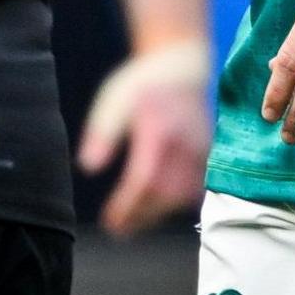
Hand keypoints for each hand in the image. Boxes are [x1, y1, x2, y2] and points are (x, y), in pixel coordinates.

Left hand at [80, 39, 212, 235]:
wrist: (182, 65)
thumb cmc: (142, 83)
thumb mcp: (113, 100)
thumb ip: (102, 133)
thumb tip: (88, 167)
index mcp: (158, 130)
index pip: (145, 179)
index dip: (128, 206)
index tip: (110, 221)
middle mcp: (184, 144)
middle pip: (166, 195)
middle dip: (141, 217)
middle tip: (118, 229)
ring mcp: (199, 150)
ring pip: (184, 196)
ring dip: (158, 213)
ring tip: (133, 222)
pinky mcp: (206, 153)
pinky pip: (196, 188)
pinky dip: (176, 202)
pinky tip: (156, 206)